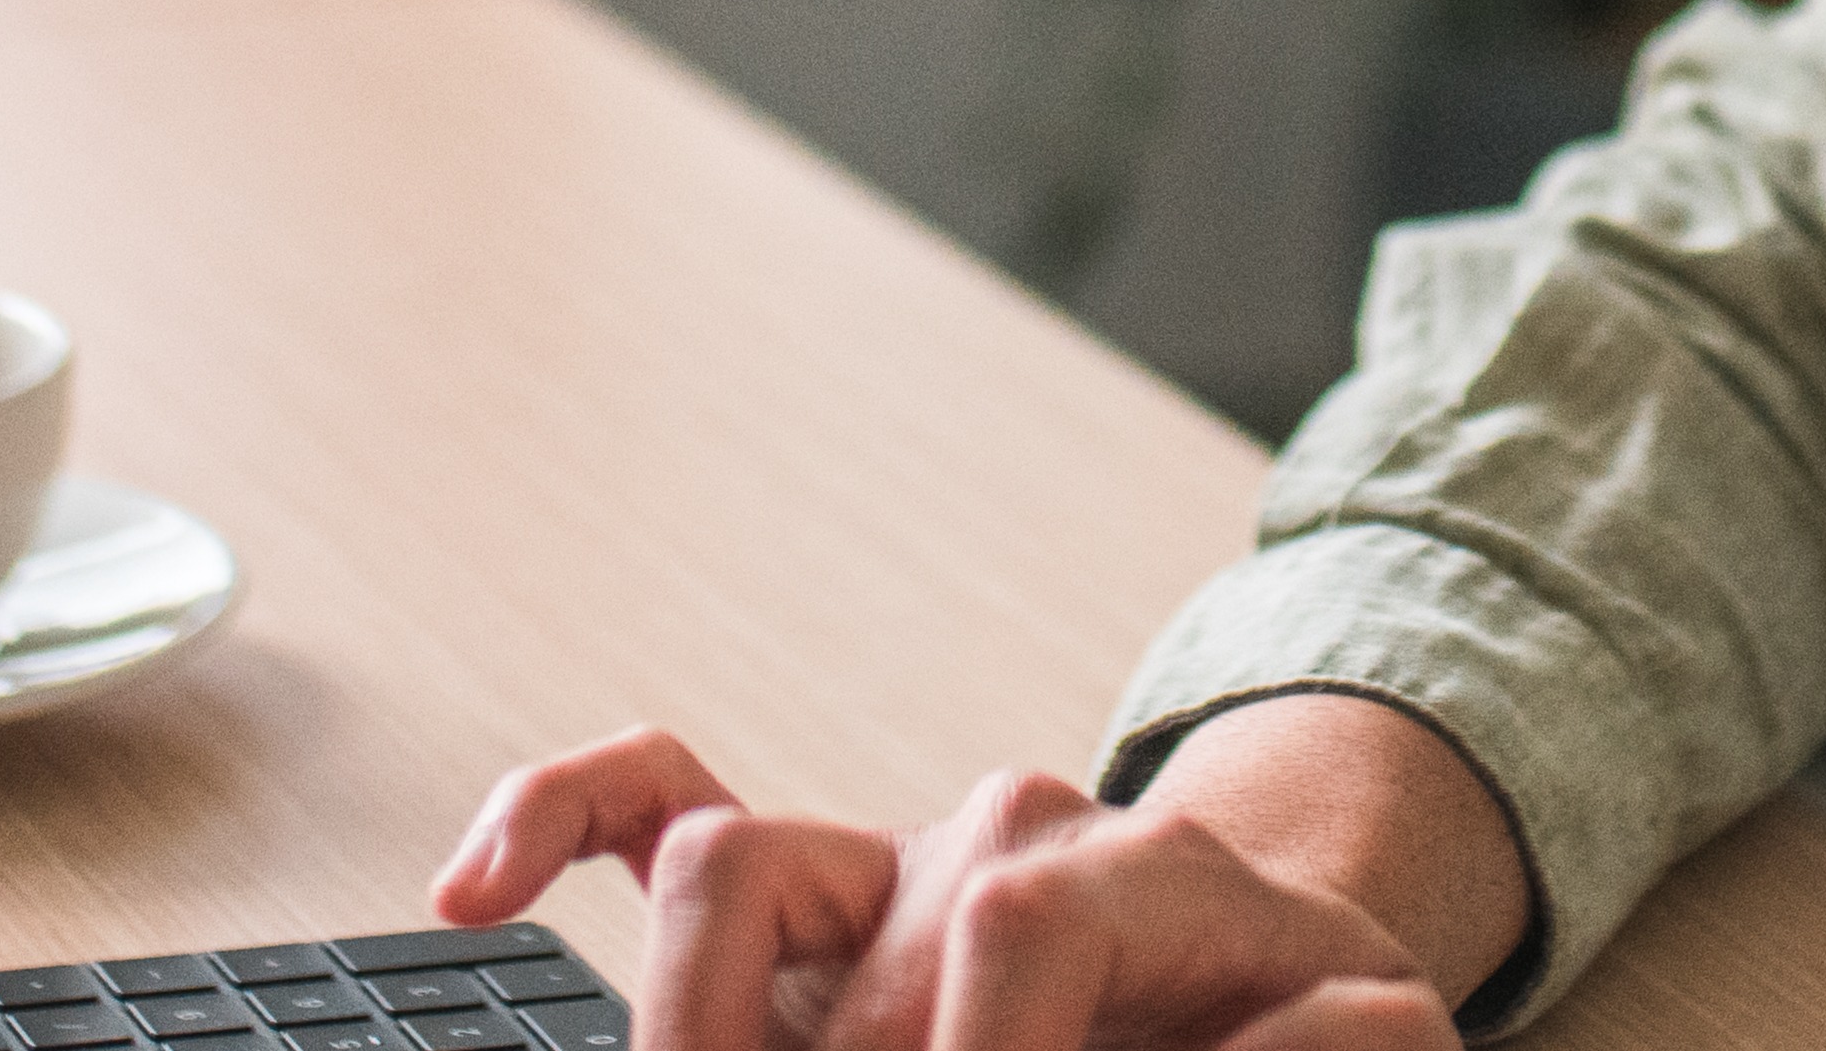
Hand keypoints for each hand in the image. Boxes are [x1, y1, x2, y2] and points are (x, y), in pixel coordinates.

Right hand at [436, 729, 1468, 1050]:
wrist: (1293, 990)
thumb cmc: (1297, 1033)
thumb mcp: (1349, 1038)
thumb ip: (1317, 1043)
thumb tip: (1286, 1035)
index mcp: (1135, 876)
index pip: (1011, 927)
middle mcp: (996, 839)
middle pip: (862, 920)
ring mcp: (884, 863)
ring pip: (731, 863)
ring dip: (706, 1018)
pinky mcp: (805, 894)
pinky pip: (649, 800)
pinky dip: (552, 820)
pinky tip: (476, 889)